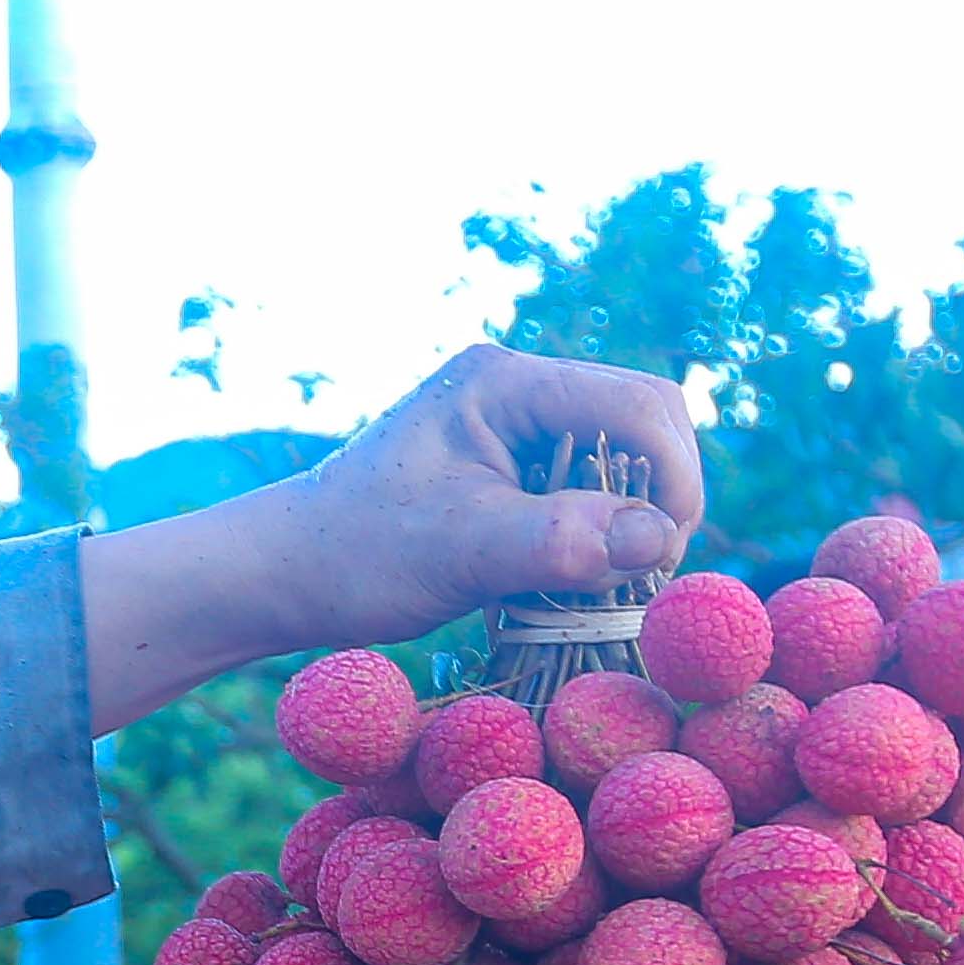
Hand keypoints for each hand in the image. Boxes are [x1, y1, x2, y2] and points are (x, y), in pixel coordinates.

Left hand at [82, 347, 705, 730]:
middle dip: (661, 495)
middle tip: (642, 573)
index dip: (676, 475)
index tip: (667, 553)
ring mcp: (516, 421)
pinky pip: (590, 483)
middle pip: (643, 421)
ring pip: (624, 456)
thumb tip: (661, 537)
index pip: (637, 404)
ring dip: (631, 517)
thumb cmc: (359, 556)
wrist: (287, 569)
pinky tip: (572, 573)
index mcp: (506, 383)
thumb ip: (562, 540)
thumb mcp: (462, 553)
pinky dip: (599, 528)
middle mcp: (517, 386)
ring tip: (604, 582)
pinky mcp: (513, 460)